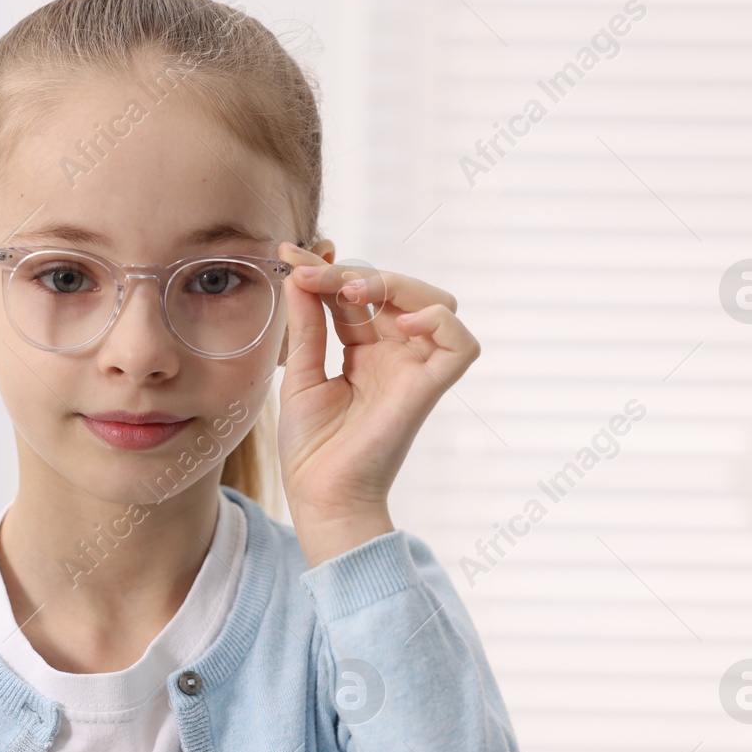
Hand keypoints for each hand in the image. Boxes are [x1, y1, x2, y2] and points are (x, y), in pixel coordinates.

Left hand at [275, 242, 477, 567]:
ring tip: (352, 291)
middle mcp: (395, 354)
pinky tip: (400, 320)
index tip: (290, 256)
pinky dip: (439, 321)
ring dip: (393, 284)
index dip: (327, 271)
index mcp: (365, 350)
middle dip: (353, 272)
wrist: (319, 495)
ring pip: (434, 301)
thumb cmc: (311, 448)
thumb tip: (300, 273)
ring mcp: (414, 369)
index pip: (357, 293)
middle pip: (394, 289)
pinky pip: (461, 343)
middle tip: (311, 273)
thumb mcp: (300, 374)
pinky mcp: (429, 388)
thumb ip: (306, 324)